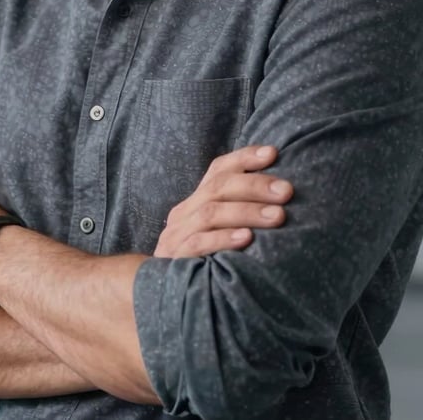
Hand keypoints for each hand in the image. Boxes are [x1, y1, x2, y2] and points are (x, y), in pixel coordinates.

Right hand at [154, 144, 292, 258]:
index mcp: (196, 201)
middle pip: (218, 187)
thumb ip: (238, 214)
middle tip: (286, 191)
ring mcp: (176, 235)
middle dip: (255, 185)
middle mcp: (185, 212)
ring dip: (247, 212)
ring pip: (211, 213)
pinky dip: (223, 239)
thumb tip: (282, 198)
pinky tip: (247, 239)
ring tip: (278, 216)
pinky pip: (198, 244)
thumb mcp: (219, 233)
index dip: (244, 158)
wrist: (161, 295)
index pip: (218, 170)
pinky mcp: (175, 259)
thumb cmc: (204, 263)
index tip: (272, 153)